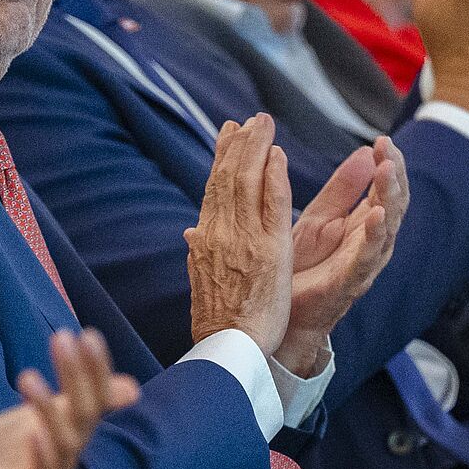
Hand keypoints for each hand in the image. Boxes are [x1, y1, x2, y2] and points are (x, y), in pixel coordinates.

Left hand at [0, 328, 136, 468]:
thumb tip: (132, 387)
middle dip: (76, 376)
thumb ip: (73, 399)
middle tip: (61, 338)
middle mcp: (67, 455)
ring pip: (62, 444)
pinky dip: (40, 458)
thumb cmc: (1, 452)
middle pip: (83, 414)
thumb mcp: (36, 417)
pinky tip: (32, 433)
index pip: (96, 397)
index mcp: (71, 431)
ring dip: (47, 409)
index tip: (87, 333)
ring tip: (27, 377)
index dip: (95, 368)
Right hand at [186, 115, 292, 354]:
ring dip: (256, 148)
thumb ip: (199, 251)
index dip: (222, 158)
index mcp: (205, 239)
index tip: (229, 133)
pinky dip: (273, 177)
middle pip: (228, 178)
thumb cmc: (217, 322)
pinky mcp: (269, 251)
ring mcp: (244, 239)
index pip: (214, 189)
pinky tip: (277, 155)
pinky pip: (271, 205)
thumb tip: (191, 232)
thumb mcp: (201, 281)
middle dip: (239, 144)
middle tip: (250, 119)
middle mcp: (220, 233)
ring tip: (264, 123)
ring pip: (247, 182)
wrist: (227, 349)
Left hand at [282, 136, 407, 371]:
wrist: (275, 313)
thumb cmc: (299, 268)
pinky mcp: (346, 284)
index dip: (389, 165)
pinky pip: (365, 258)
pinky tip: (375, 215)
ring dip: (389, 199)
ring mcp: (361, 265)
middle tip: (389, 150)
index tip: (384, 141)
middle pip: (393, 206)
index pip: (385, 190)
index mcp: (361, 227)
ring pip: (386, 229)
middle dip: (394, 176)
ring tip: (387, 172)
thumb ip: (343, 189)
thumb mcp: (320, 218)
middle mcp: (368, 245)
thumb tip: (366, 154)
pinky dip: (373, 236)